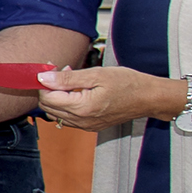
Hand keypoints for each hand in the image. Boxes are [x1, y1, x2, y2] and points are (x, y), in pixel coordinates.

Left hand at [36, 66, 189, 131]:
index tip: (52, 67)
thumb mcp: (97, 75)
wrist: (149, 98)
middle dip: (49, 89)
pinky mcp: (90, 126)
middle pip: (48, 107)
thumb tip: (43, 78)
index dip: (44, 81)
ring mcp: (85, 126)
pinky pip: (68, 117)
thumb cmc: (127, 83)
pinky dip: (66, 104)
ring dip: (57, 96)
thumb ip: (68, 78)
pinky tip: (78, 91)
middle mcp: (81, 121)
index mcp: (81, 108)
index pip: (47, 98)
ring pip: (56, 113)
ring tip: (72, 79)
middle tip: (61, 71)